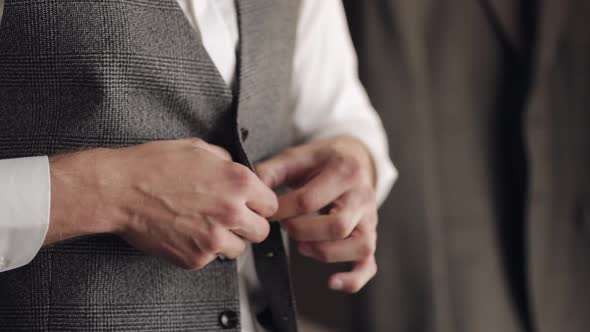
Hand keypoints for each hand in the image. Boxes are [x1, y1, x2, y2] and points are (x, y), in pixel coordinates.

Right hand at [47, 138, 276, 269]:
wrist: (119, 190)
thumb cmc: (154, 166)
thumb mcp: (198, 149)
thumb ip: (227, 162)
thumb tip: (236, 171)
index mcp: (238, 183)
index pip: (271, 204)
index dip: (259, 204)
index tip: (251, 206)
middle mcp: (231, 212)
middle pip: (261, 231)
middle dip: (248, 225)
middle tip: (230, 219)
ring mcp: (214, 238)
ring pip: (239, 249)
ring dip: (227, 240)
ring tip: (205, 226)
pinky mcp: (195, 258)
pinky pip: (211, 259)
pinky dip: (202, 250)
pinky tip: (187, 233)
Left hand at [256, 135, 377, 292]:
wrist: (355, 157)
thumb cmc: (322, 160)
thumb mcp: (297, 156)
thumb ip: (272, 170)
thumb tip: (252, 189)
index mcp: (344, 171)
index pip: (309, 200)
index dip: (282, 211)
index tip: (267, 212)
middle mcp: (362, 196)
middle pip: (337, 226)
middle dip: (302, 232)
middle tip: (285, 227)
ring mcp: (369, 219)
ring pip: (357, 246)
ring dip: (324, 252)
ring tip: (302, 246)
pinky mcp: (370, 236)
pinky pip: (369, 264)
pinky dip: (353, 279)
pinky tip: (332, 282)